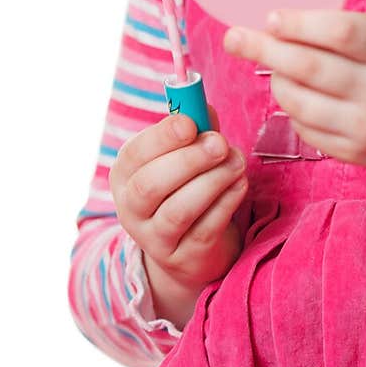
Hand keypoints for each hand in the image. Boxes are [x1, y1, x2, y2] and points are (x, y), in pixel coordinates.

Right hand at [109, 102, 247, 299]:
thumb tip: (203, 107)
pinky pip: (206, 229)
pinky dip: (227, 202)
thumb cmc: (186, 187)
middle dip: (189, 159)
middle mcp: (132, 209)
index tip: (191, 123)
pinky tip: (240, 184)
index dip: (162, 137)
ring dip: (213, 180)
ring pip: (179, 210)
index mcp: (125, 175)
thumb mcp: (183, 156)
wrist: (190, 250)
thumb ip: (195, 130)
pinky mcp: (185, 258)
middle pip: (151, 185)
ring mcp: (155, 239)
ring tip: (237, 162)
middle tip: (221, 144)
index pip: (134, 155)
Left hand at [223, 10, 365, 177]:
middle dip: (262, 49)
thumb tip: (279, 24)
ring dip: (275, 80)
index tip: (269, 17)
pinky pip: (304, 128)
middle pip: (307, 67)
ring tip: (273, 66)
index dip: (297, 24)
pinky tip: (296, 95)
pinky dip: (291, 108)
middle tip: (234, 37)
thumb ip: (347, 30)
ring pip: (297, 101)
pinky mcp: (353, 153)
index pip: (337, 33)